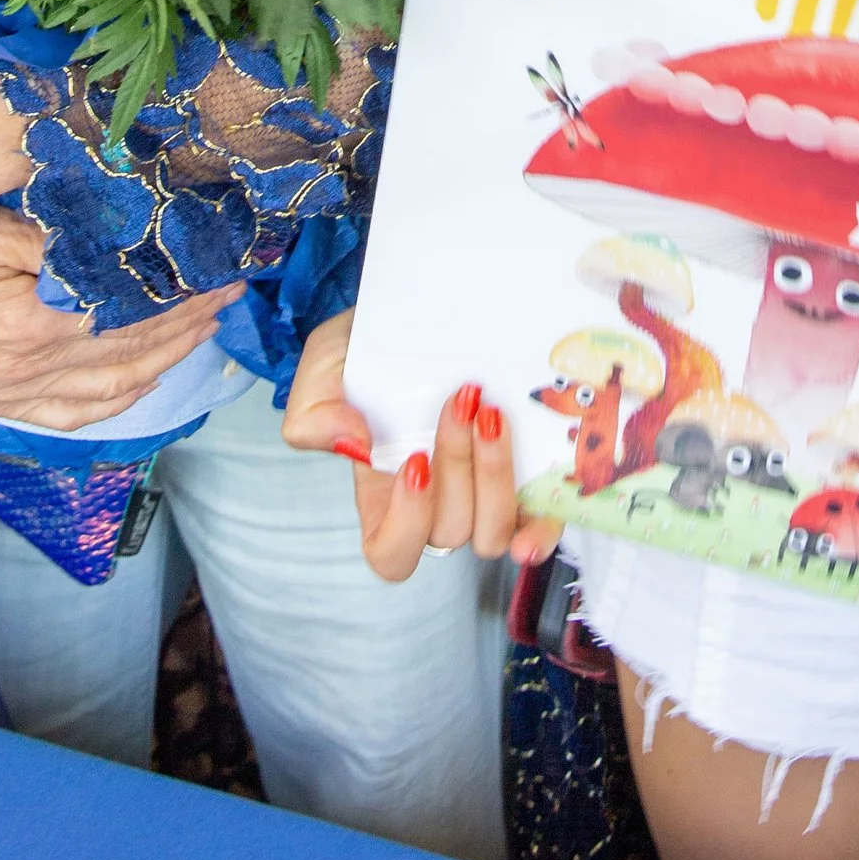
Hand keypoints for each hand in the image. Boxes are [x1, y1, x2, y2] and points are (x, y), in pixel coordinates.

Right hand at [0, 204, 239, 428]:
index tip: (220, 275)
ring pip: (109, 390)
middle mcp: (27, 371)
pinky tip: (141, 386)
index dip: (181, 298)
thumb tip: (115, 240)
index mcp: (31, 325)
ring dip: (163, 363)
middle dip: (187, 326)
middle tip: (227, 299)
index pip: (130, 316)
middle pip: (130, 354)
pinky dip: (114, 404)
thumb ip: (50, 238)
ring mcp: (11, 393)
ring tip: (201, 334)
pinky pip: (67, 416)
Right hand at [282, 310, 556, 579]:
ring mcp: (483, 494)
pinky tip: (546, 504)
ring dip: (493, 476)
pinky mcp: (528, 477)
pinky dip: (543, 528)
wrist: (423, 307)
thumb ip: (313, 409)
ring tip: (491, 415)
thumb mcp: (325, 366)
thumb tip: (350, 444)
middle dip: (456, 464)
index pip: (391, 553)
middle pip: (449, 531)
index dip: (406, 522)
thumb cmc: (370, 346)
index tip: (414, 459)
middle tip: (462, 399)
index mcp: (384, 495)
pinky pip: (541, 523)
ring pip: (492, 531)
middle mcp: (436, 505)